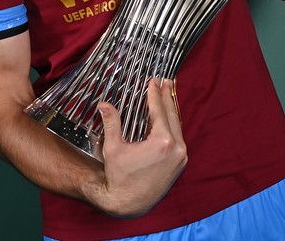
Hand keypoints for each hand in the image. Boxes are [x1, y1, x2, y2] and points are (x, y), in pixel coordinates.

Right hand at [91, 79, 187, 216]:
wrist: (129, 203)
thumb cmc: (119, 176)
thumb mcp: (113, 147)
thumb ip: (111, 123)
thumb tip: (103, 104)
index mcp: (162, 142)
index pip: (159, 110)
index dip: (155, 94)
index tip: (154, 81)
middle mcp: (176, 149)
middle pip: (172, 115)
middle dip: (167, 97)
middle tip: (166, 81)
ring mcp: (181, 157)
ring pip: (177, 126)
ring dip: (171, 110)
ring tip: (168, 94)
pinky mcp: (180, 164)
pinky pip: (179, 138)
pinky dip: (173, 125)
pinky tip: (168, 117)